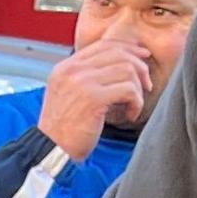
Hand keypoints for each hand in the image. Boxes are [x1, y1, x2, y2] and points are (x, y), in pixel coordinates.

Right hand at [37, 34, 153, 159]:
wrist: (51, 152)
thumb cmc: (63, 131)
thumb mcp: (68, 96)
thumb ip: (85, 78)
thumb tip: (119, 65)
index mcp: (66, 67)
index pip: (104, 45)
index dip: (128, 48)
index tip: (142, 57)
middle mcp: (73, 70)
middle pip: (119, 53)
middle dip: (140, 67)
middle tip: (146, 85)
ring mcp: (82, 82)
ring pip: (127, 69)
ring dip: (138, 88)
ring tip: (134, 104)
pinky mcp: (93, 98)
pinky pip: (128, 89)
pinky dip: (136, 102)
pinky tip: (131, 114)